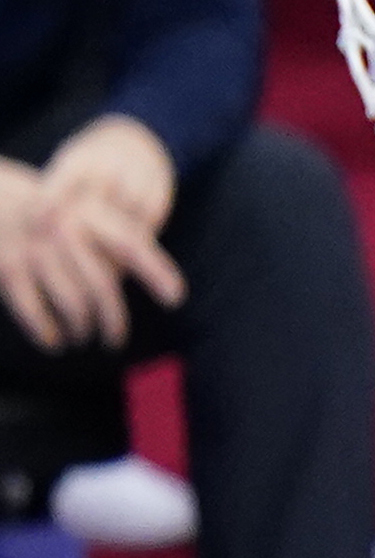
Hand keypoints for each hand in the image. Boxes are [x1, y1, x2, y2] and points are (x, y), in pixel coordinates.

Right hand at [0, 131, 183, 352]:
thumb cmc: (60, 216)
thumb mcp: (91, 214)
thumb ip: (124, 245)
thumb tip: (171, 293)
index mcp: (90, 214)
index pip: (131, 245)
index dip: (156, 271)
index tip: (176, 299)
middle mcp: (63, 229)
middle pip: (102, 285)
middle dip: (113, 320)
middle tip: (115, 340)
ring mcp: (34, 249)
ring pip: (72, 303)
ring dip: (82, 329)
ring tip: (84, 336)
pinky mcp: (7, 266)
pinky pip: (32, 309)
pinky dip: (46, 331)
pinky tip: (55, 343)